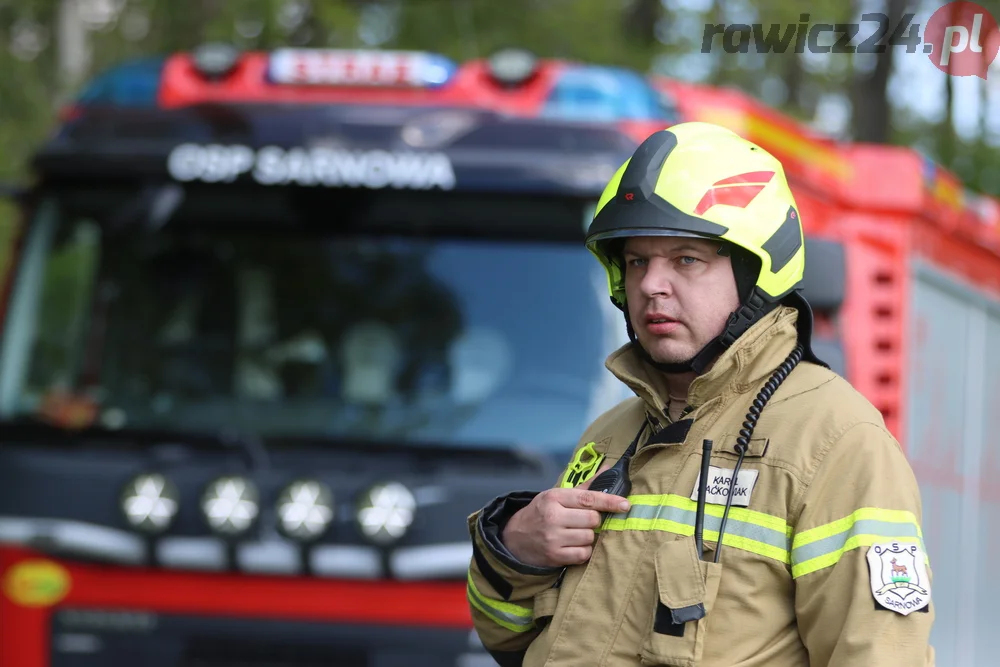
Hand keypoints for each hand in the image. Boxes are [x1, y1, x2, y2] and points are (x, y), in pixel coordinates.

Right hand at [501, 462, 629, 567]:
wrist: (514, 538)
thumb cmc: (541, 513)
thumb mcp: (557, 496)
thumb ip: (584, 486)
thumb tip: (608, 469)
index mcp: (554, 497)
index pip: (588, 498)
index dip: (609, 501)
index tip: (625, 504)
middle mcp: (553, 516)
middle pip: (592, 519)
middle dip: (593, 521)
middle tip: (584, 521)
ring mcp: (553, 537)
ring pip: (589, 538)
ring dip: (589, 537)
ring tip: (576, 534)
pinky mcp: (554, 556)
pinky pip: (583, 554)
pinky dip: (583, 551)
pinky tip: (573, 546)